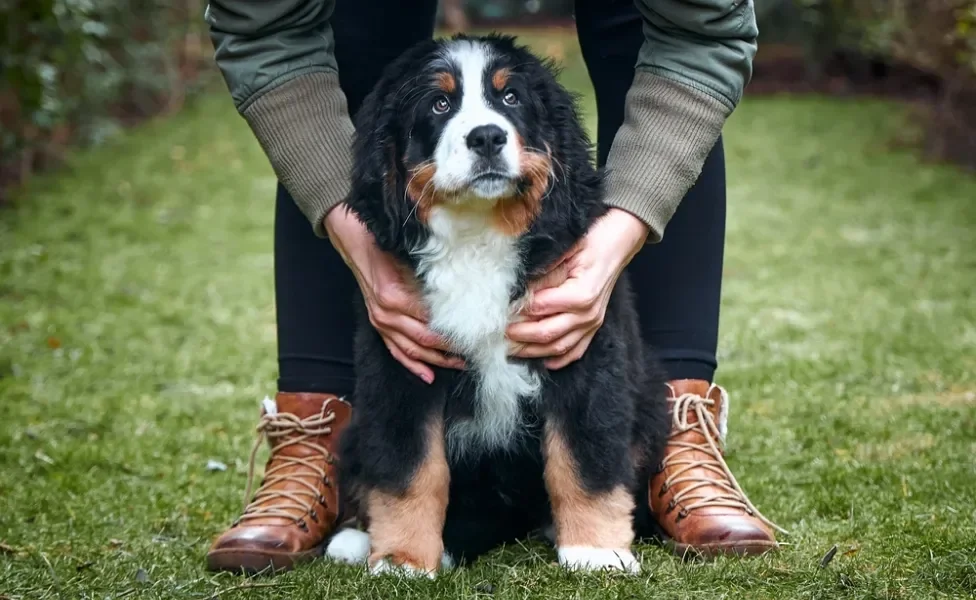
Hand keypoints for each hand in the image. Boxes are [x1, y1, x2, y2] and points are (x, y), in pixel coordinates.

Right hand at [324, 206, 463, 382]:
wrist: (355, 244)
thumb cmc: (384, 245)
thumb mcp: (410, 255)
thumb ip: (432, 273)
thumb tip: (464, 285)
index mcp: (395, 296)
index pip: (432, 321)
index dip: (455, 330)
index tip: (477, 333)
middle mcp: (386, 314)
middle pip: (425, 340)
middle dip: (451, 350)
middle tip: (475, 352)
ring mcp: (380, 323)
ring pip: (412, 350)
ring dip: (437, 360)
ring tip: (461, 365)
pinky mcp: (378, 326)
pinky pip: (396, 351)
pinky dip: (412, 365)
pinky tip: (429, 375)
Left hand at [506, 208, 648, 369]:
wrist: (617, 245)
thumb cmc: (591, 242)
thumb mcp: (564, 250)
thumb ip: (543, 272)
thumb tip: (517, 289)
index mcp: (581, 294)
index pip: (540, 308)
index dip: (517, 311)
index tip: (498, 312)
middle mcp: (589, 314)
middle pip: (547, 333)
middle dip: (519, 336)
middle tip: (497, 335)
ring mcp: (593, 324)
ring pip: (558, 347)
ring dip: (532, 351)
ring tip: (509, 349)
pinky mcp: (594, 328)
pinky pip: (575, 351)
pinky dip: (557, 359)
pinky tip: (540, 360)